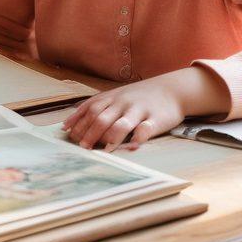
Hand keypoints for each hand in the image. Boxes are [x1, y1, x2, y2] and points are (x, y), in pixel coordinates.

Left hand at [62, 75, 186, 150]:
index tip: (69, 135)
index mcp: (112, 97)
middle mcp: (123, 103)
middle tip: (82, 147)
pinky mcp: (156, 120)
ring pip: (121, 124)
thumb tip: (70, 125)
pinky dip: (137, 139)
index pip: (90, 108)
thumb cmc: (140, 96)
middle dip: (90, 133)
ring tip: (102, 151)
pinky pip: (145, 130)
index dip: (79, 122)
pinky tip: (131, 148)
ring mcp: (139, 111)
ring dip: (110, 138)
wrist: (173, 89)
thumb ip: (98, 107)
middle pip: (102, 117)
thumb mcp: (118, 96)